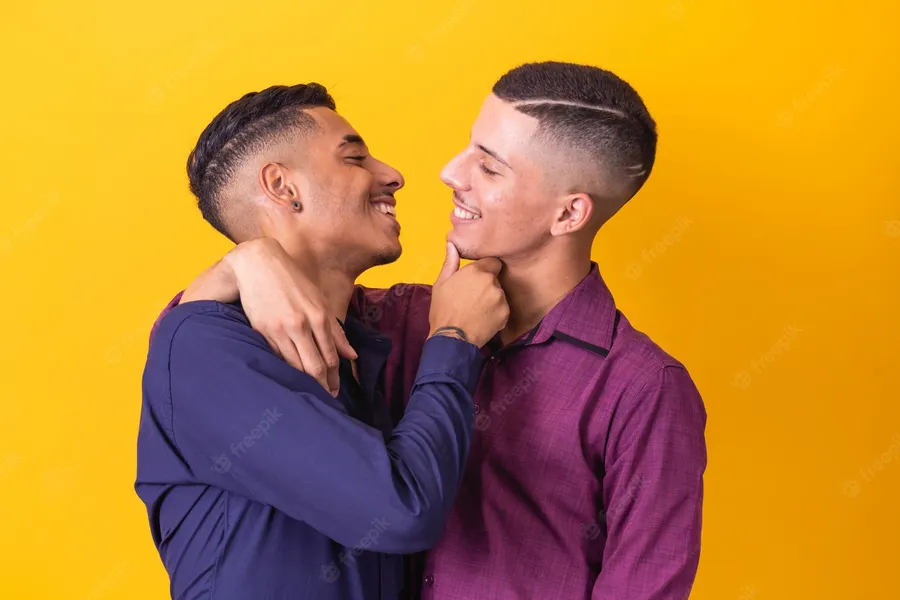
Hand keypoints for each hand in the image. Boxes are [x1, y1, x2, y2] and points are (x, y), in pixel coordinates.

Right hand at [222, 238, 356, 395]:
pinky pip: (277, 357)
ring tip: (309, 395)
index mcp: (319, 316)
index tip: (336, 391)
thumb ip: (336, 331)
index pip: (331, 356)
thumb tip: (352, 356)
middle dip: (322, 386)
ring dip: (304, 383)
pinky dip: (285, 370)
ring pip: (296, 365)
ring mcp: (281, 328)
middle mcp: (302, 324)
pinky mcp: (263, 330)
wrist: (258, 263)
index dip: (335, 377)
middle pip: (315, 366)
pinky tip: (289, 379)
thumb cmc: (292, 281)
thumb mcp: (319, 301)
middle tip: (326, 399)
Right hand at [429, 242, 508, 347]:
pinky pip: (502, 308)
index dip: (485, 269)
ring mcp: (501, 298)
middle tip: (472, 297)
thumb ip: (450, 262)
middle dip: (487, 285)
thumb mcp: (441, 283)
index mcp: (477, 271)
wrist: (452, 338)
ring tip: (476, 310)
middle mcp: (492, 282)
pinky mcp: (506, 314)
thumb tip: (452, 244)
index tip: (476, 278)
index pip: (492, 261)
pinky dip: (495, 312)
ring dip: (492, 299)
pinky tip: (482, 319)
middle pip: (495, 278)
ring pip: (499, 293)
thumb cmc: (443, 310)